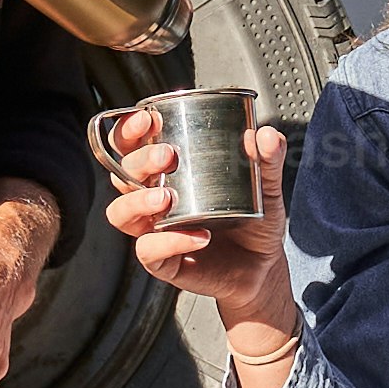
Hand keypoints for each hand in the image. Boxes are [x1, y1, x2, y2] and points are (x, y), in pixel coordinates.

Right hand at [96, 111, 299, 366]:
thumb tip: (266, 135)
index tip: (148, 120)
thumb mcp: (265, 187)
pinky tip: (199, 235)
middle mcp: (153, 200)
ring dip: (139, 201)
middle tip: (168, 155)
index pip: (133, 147)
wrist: (264, 267)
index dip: (129, 131)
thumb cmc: (254, 223)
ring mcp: (154, 231)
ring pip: (121, 213)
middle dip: (140, 161)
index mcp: (168, 174)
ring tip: (167, 198)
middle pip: (123, 174)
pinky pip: (150, 251)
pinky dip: (171, 241)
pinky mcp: (163, 262)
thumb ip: (267, 161)